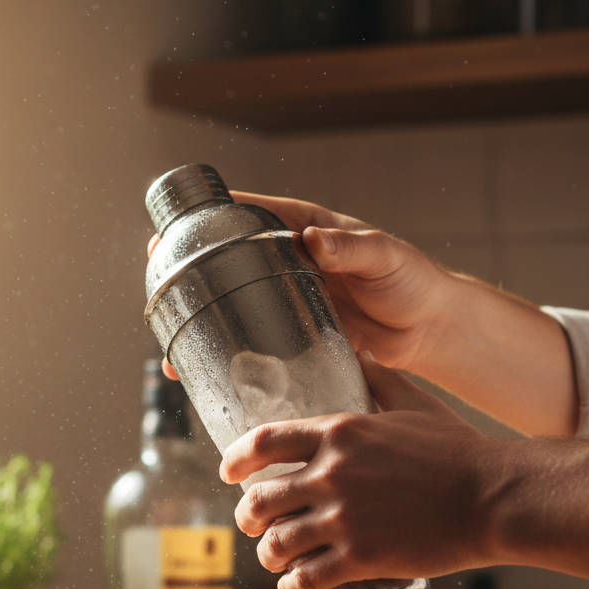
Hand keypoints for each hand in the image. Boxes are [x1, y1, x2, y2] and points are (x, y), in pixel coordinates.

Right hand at [152, 190, 576, 435]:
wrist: (432, 329)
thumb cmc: (413, 281)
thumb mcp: (383, 256)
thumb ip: (350, 247)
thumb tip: (311, 240)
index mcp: (306, 228)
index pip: (248, 214)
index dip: (207, 221)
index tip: (172, 234)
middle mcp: (291, 260)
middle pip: (229, 262)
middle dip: (190, 278)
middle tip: (157, 295)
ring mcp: (291, 299)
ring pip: (236, 306)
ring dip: (205, 326)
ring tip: (175, 351)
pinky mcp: (299, 333)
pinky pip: (258, 340)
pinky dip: (235, 354)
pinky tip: (214, 375)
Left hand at [222, 354, 494, 588]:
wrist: (495, 497)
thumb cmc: (459, 451)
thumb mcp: (415, 403)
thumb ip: (380, 380)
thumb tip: (360, 353)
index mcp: (339, 432)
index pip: (264, 442)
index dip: (235, 459)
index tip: (227, 473)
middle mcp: (331, 474)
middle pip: (259, 499)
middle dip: (248, 517)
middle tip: (253, 525)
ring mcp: (343, 518)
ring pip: (275, 543)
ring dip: (266, 555)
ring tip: (273, 559)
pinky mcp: (360, 558)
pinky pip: (304, 579)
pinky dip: (290, 587)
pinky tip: (293, 587)